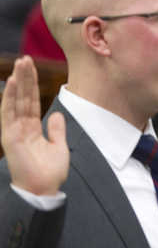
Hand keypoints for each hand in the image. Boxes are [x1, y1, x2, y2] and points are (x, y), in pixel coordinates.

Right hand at [1, 56, 67, 195]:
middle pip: (23, 97)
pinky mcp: (9, 136)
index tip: (32, 67)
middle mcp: (21, 127)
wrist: (44, 189)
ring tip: (20, 63)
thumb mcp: (59, 146)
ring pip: (15, 100)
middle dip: (25, 77)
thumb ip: (56, 130)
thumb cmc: (50, 172)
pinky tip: (12, 82)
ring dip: (17, 81)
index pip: (32, 101)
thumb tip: (56, 114)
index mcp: (32, 128)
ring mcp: (14, 130)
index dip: (32, 85)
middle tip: (25, 58)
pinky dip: (9, 97)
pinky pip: (8, 113)